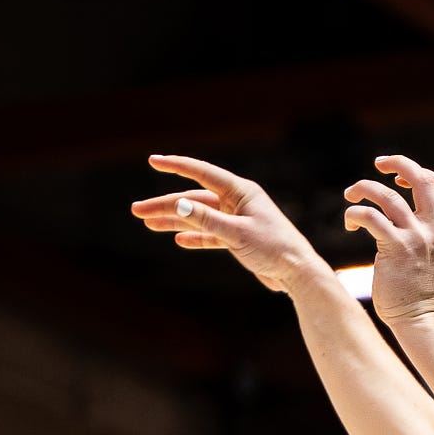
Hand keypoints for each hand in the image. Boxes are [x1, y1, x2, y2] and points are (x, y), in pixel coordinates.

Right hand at [131, 155, 326, 294]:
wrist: (297, 274)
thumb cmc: (274, 249)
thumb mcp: (237, 234)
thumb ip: (207, 219)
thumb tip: (177, 204)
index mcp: (241, 191)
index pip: (202, 173)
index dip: (176, 166)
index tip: (153, 161)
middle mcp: (238, 201)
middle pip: (194, 198)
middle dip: (165, 204)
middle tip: (136, 210)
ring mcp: (237, 219)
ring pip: (199, 216)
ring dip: (175, 220)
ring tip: (148, 223)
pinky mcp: (239, 238)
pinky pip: (210, 234)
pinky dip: (195, 237)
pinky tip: (178, 240)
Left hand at [343, 154, 433, 324]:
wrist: (417, 318)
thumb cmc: (418, 290)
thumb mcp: (433, 256)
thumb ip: (427, 233)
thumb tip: (403, 211)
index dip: (420, 172)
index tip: (399, 177)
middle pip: (421, 179)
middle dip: (398, 162)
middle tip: (378, 163)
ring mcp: (416, 238)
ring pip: (388, 195)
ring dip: (365, 188)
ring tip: (350, 195)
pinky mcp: (395, 249)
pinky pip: (371, 217)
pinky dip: (355, 213)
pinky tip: (350, 223)